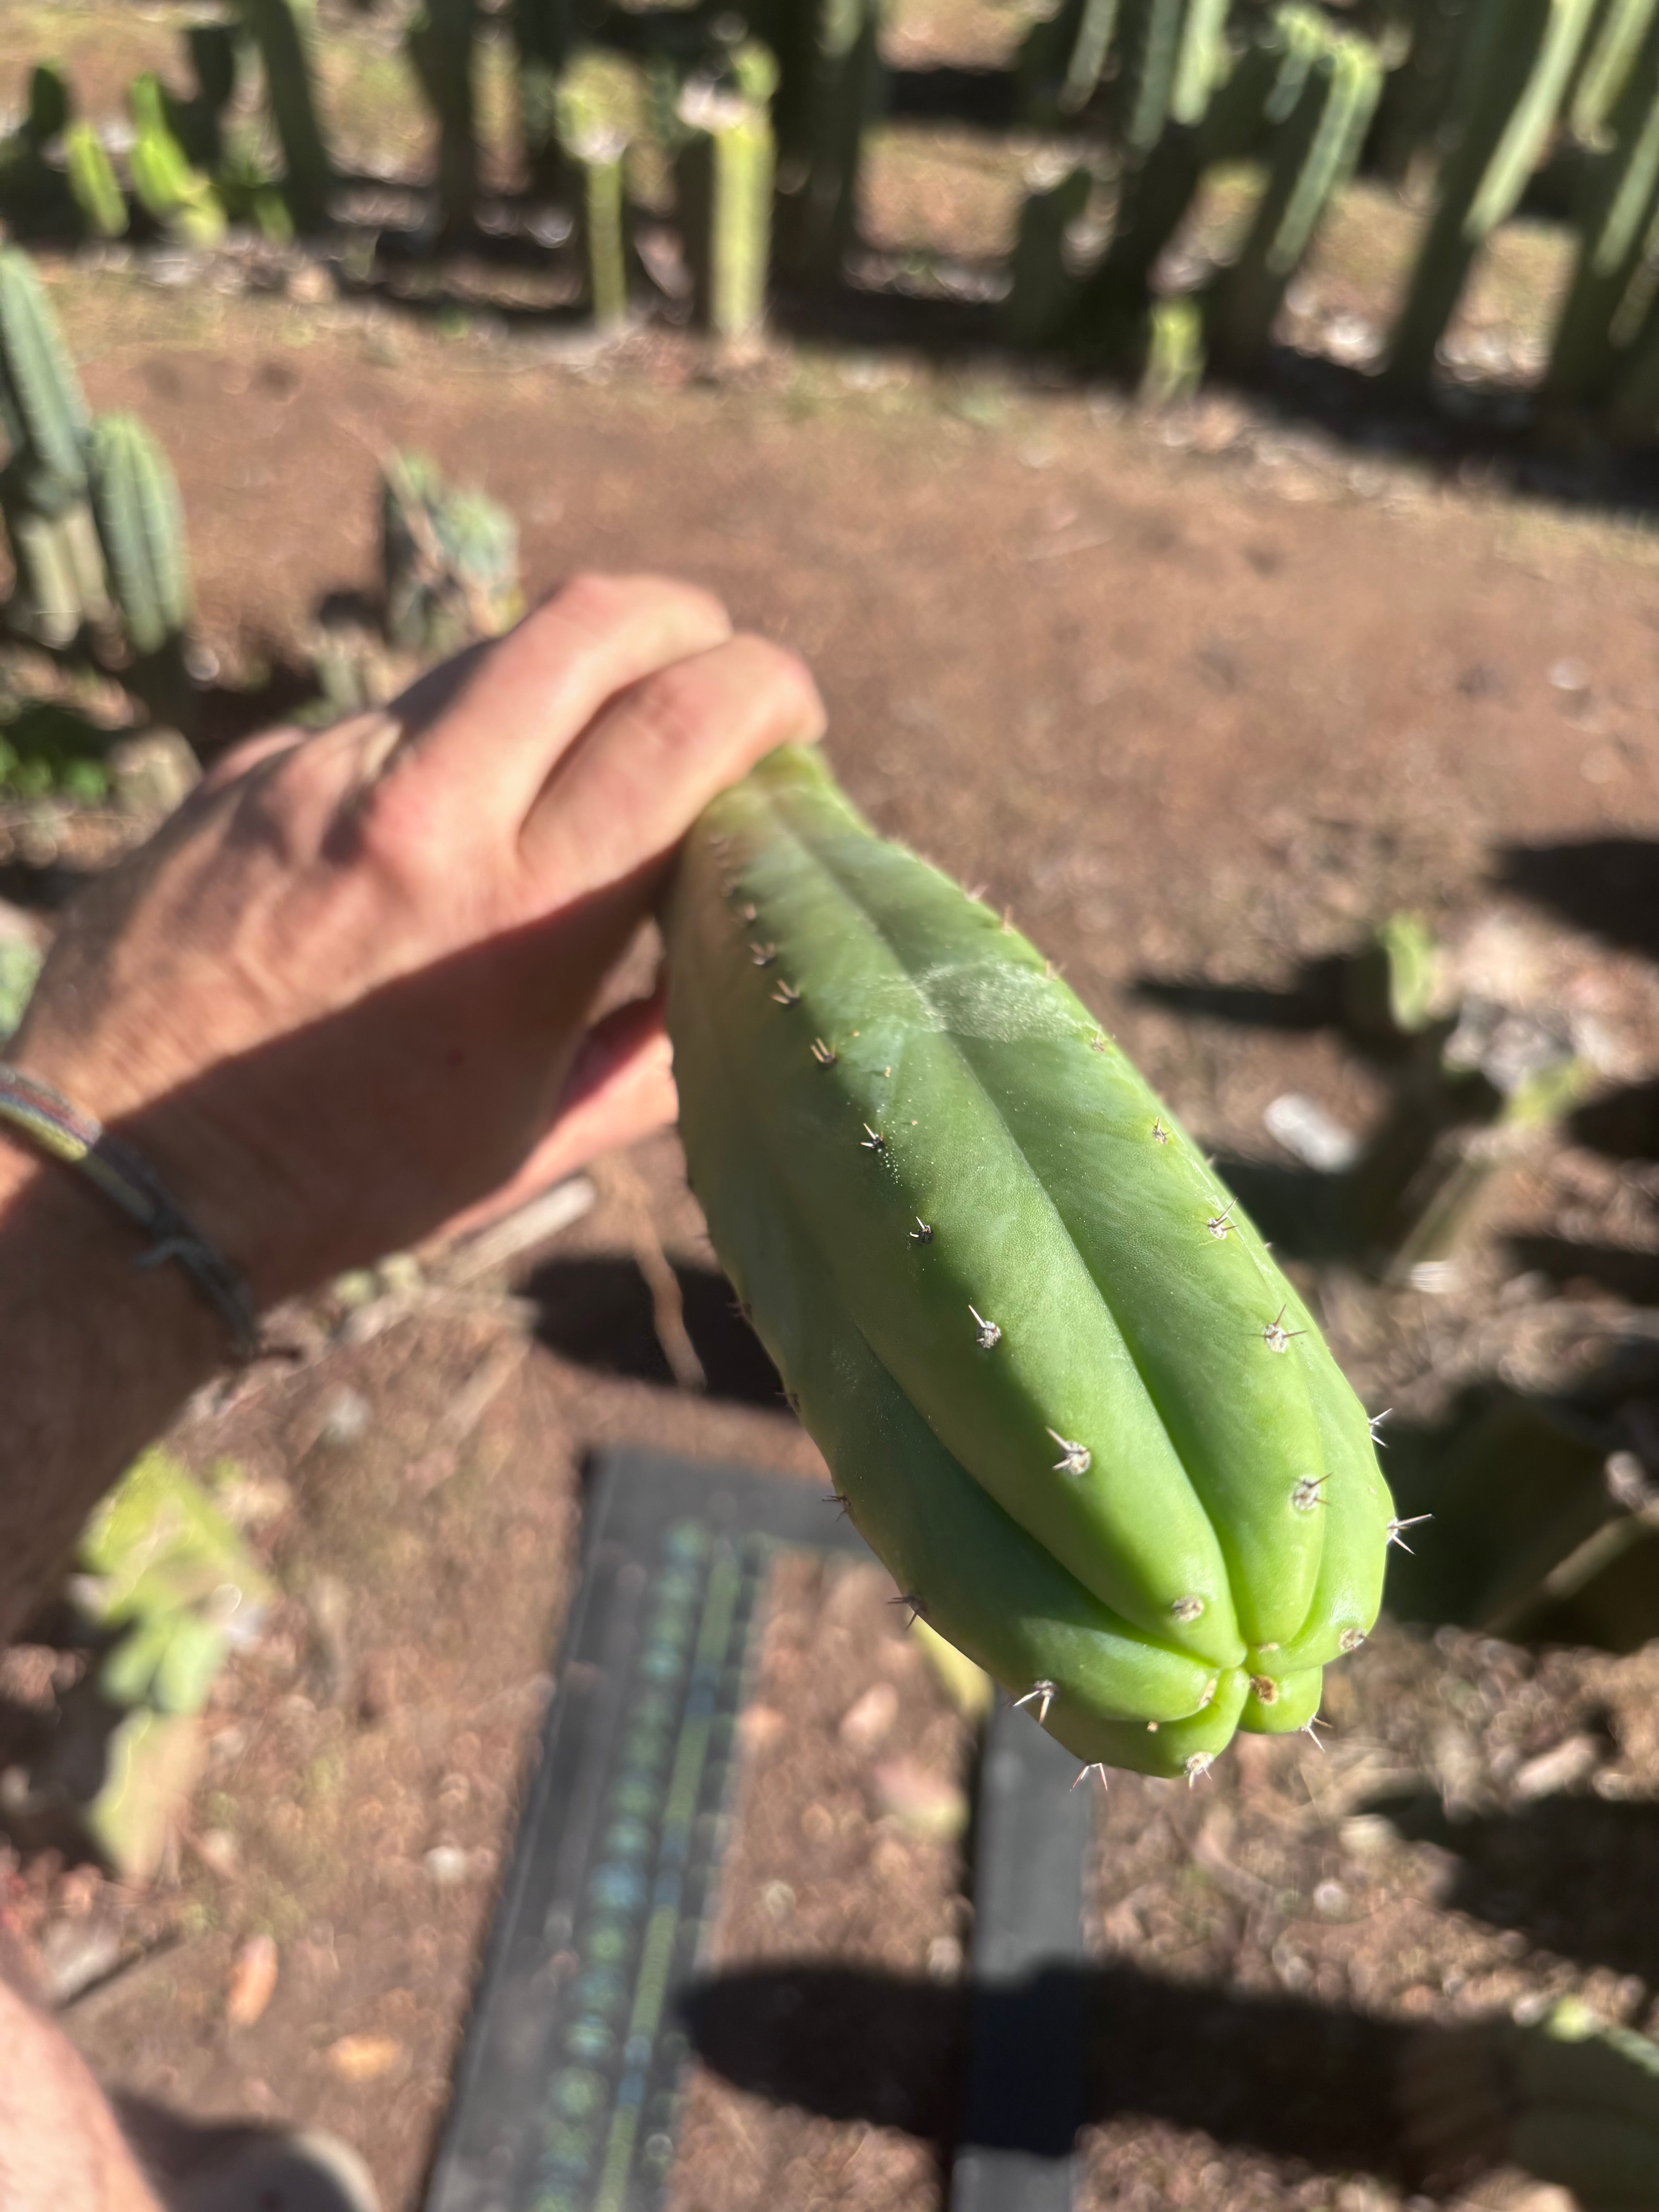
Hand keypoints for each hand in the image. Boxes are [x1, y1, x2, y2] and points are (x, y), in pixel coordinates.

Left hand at [11, 574, 823, 1304]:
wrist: (127, 1175)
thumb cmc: (349, 1182)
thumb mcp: (530, 1137)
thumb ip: (647, 1053)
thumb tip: (721, 972)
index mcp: (519, 917)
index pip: (683, 726)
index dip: (766, 689)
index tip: (791, 713)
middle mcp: (423, 813)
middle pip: (594, 625)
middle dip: (689, 621)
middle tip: (715, 660)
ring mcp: (321, 775)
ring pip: (484, 652)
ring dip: (570, 669)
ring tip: (590, 730)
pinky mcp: (249, 769)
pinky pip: (385, 713)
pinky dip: (454, 735)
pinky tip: (450, 807)